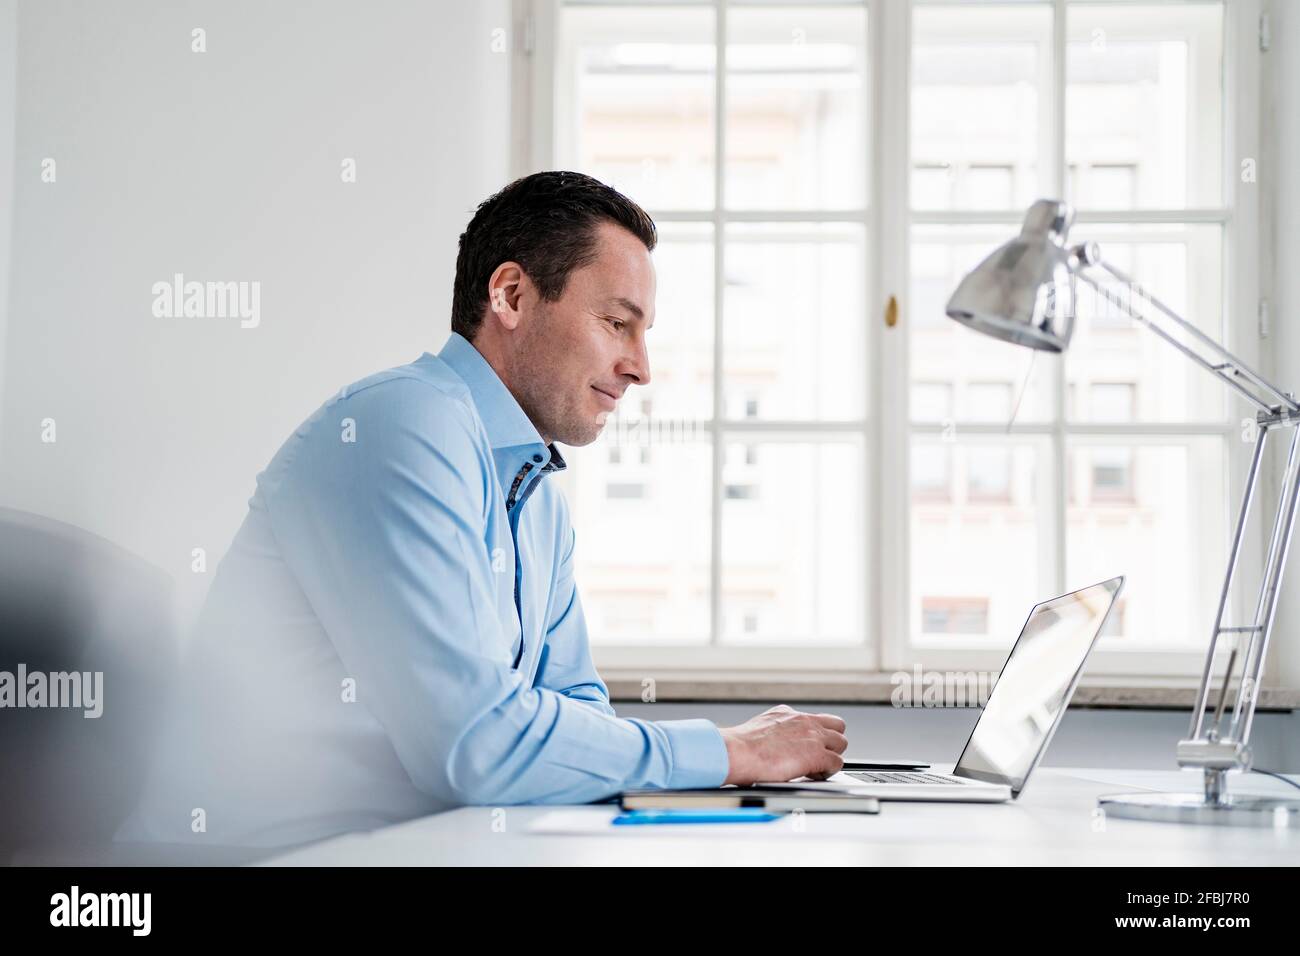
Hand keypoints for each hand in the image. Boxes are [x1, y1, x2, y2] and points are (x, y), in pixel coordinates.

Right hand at [717, 704, 847, 785]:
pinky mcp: (816, 754)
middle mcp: (803, 720)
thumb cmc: (741, 747)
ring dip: (832, 756)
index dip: (817, 734)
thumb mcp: (760, 729)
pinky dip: (828, 772)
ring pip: (841, 743)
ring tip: (817, 768)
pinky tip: (813, 776)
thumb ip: (775, 733)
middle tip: (819, 756)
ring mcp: (812, 736)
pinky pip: (836, 763)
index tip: (810, 746)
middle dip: (831, 742)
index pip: (815, 719)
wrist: (738, 752)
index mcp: (787, 714)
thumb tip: (772, 745)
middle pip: (837, 726)